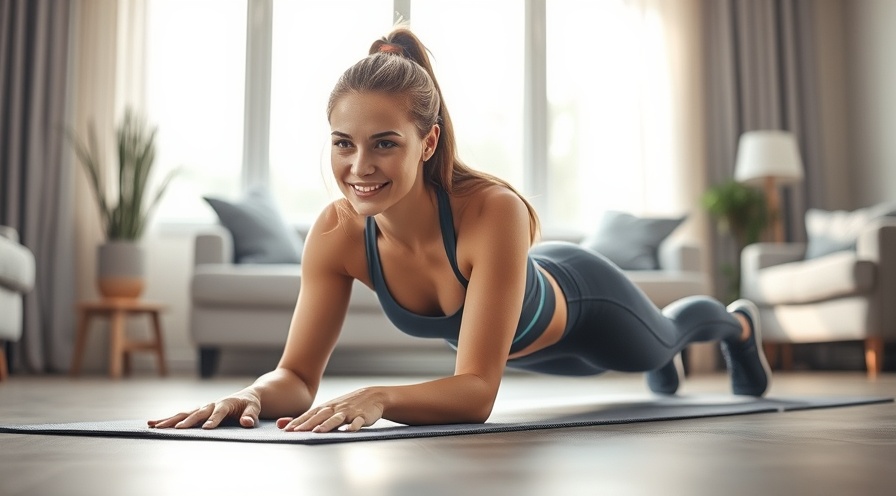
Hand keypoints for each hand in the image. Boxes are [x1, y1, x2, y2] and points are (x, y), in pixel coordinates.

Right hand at [147, 389, 261, 429]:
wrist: (245, 396)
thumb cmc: (250, 404)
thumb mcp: (254, 409)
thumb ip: (250, 416)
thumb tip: (246, 423)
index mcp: (226, 403)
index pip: (219, 412)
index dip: (214, 420)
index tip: (207, 429)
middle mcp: (211, 405)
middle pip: (196, 413)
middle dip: (186, 421)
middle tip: (176, 429)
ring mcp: (202, 408)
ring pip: (184, 414)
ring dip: (170, 420)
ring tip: (153, 425)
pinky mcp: (197, 412)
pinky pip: (181, 416)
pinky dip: (168, 420)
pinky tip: (154, 424)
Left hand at [277, 387, 384, 432]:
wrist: (372, 396)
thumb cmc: (345, 406)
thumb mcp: (326, 409)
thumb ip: (305, 418)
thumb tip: (280, 424)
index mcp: (326, 408)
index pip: (309, 415)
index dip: (298, 422)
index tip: (286, 429)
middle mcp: (335, 409)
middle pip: (320, 416)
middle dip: (308, 424)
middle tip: (296, 431)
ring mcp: (349, 412)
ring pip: (336, 419)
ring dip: (327, 425)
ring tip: (318, 431)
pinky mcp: (362, 417)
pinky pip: (357, 422)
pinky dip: (352, 426)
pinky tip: (348, 430)